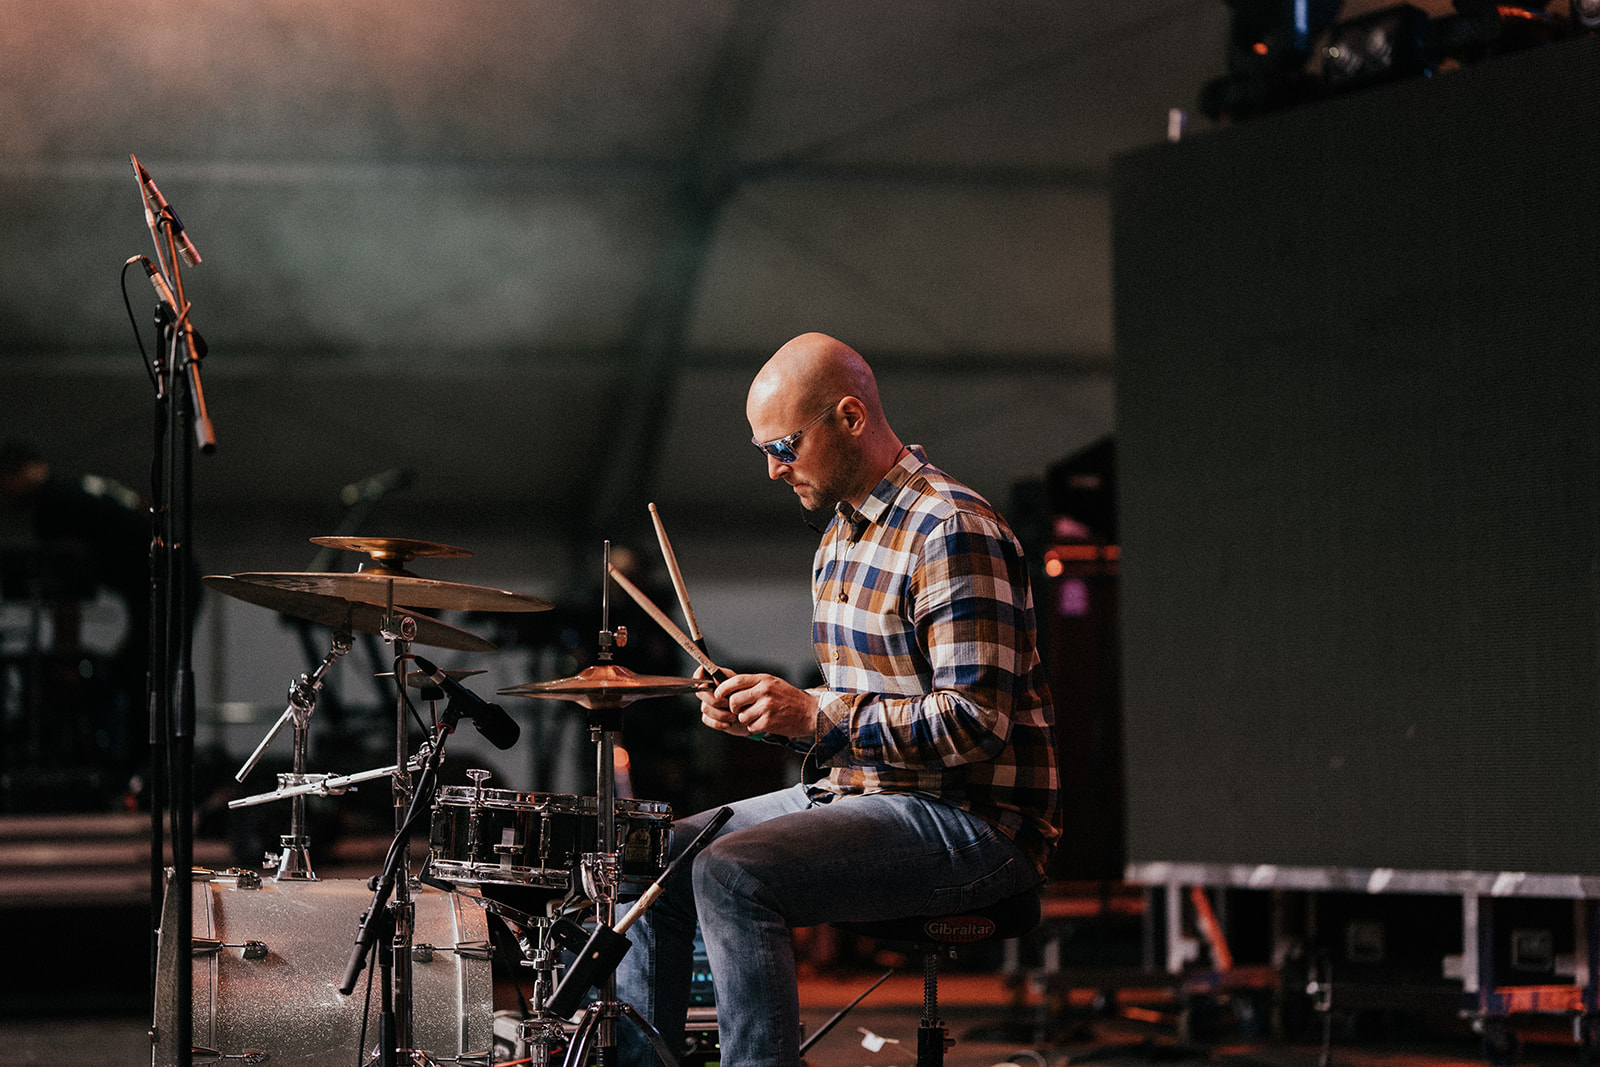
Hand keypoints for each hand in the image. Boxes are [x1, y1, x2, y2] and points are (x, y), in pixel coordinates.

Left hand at [696, 670, 813, 739]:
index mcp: (764, 680)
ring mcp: (767, 707)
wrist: (811, 712)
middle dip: (734, 708)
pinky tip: (765, 723)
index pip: (736, 680)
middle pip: (734, 700)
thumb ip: (754, 684)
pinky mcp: (769, 721)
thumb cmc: (790, 699)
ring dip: (746, 720)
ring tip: (759, 716)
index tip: (718, 695)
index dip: (723, 688)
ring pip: (742, 716)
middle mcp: (764, 691)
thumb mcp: (773, 683)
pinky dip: (755, 728)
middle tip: (740, 710)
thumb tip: (731, 689)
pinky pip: (751, 727)